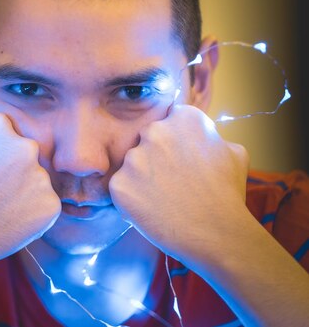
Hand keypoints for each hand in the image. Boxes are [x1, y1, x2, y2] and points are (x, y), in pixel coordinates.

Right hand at [0, 113, 60, 275]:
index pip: (7, 133)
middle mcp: (24, 146)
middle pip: (24, 155)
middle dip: (12, 171)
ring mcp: (40, 176)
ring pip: (35, 182)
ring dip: (21, 193)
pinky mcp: (51, 204)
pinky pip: (44, 206)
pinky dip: (31, 215)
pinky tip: (7, 223)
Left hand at [108, 105, 248, 265]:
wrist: (217, 234)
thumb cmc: (227, 194)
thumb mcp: (233, 152)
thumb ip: (210, 135)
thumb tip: (198, 135)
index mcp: (183, 117)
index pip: (169, 120)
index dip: (176, 142)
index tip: (183, 160)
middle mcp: (155, 131)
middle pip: (146, 139)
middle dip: (155, 157)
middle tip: (173, 182)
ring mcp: (133, 158)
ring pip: (132, 164)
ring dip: (142, 178)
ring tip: (164, 198)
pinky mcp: (118, 184)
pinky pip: (120, 187)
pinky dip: (131, 199)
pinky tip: (152, 209)